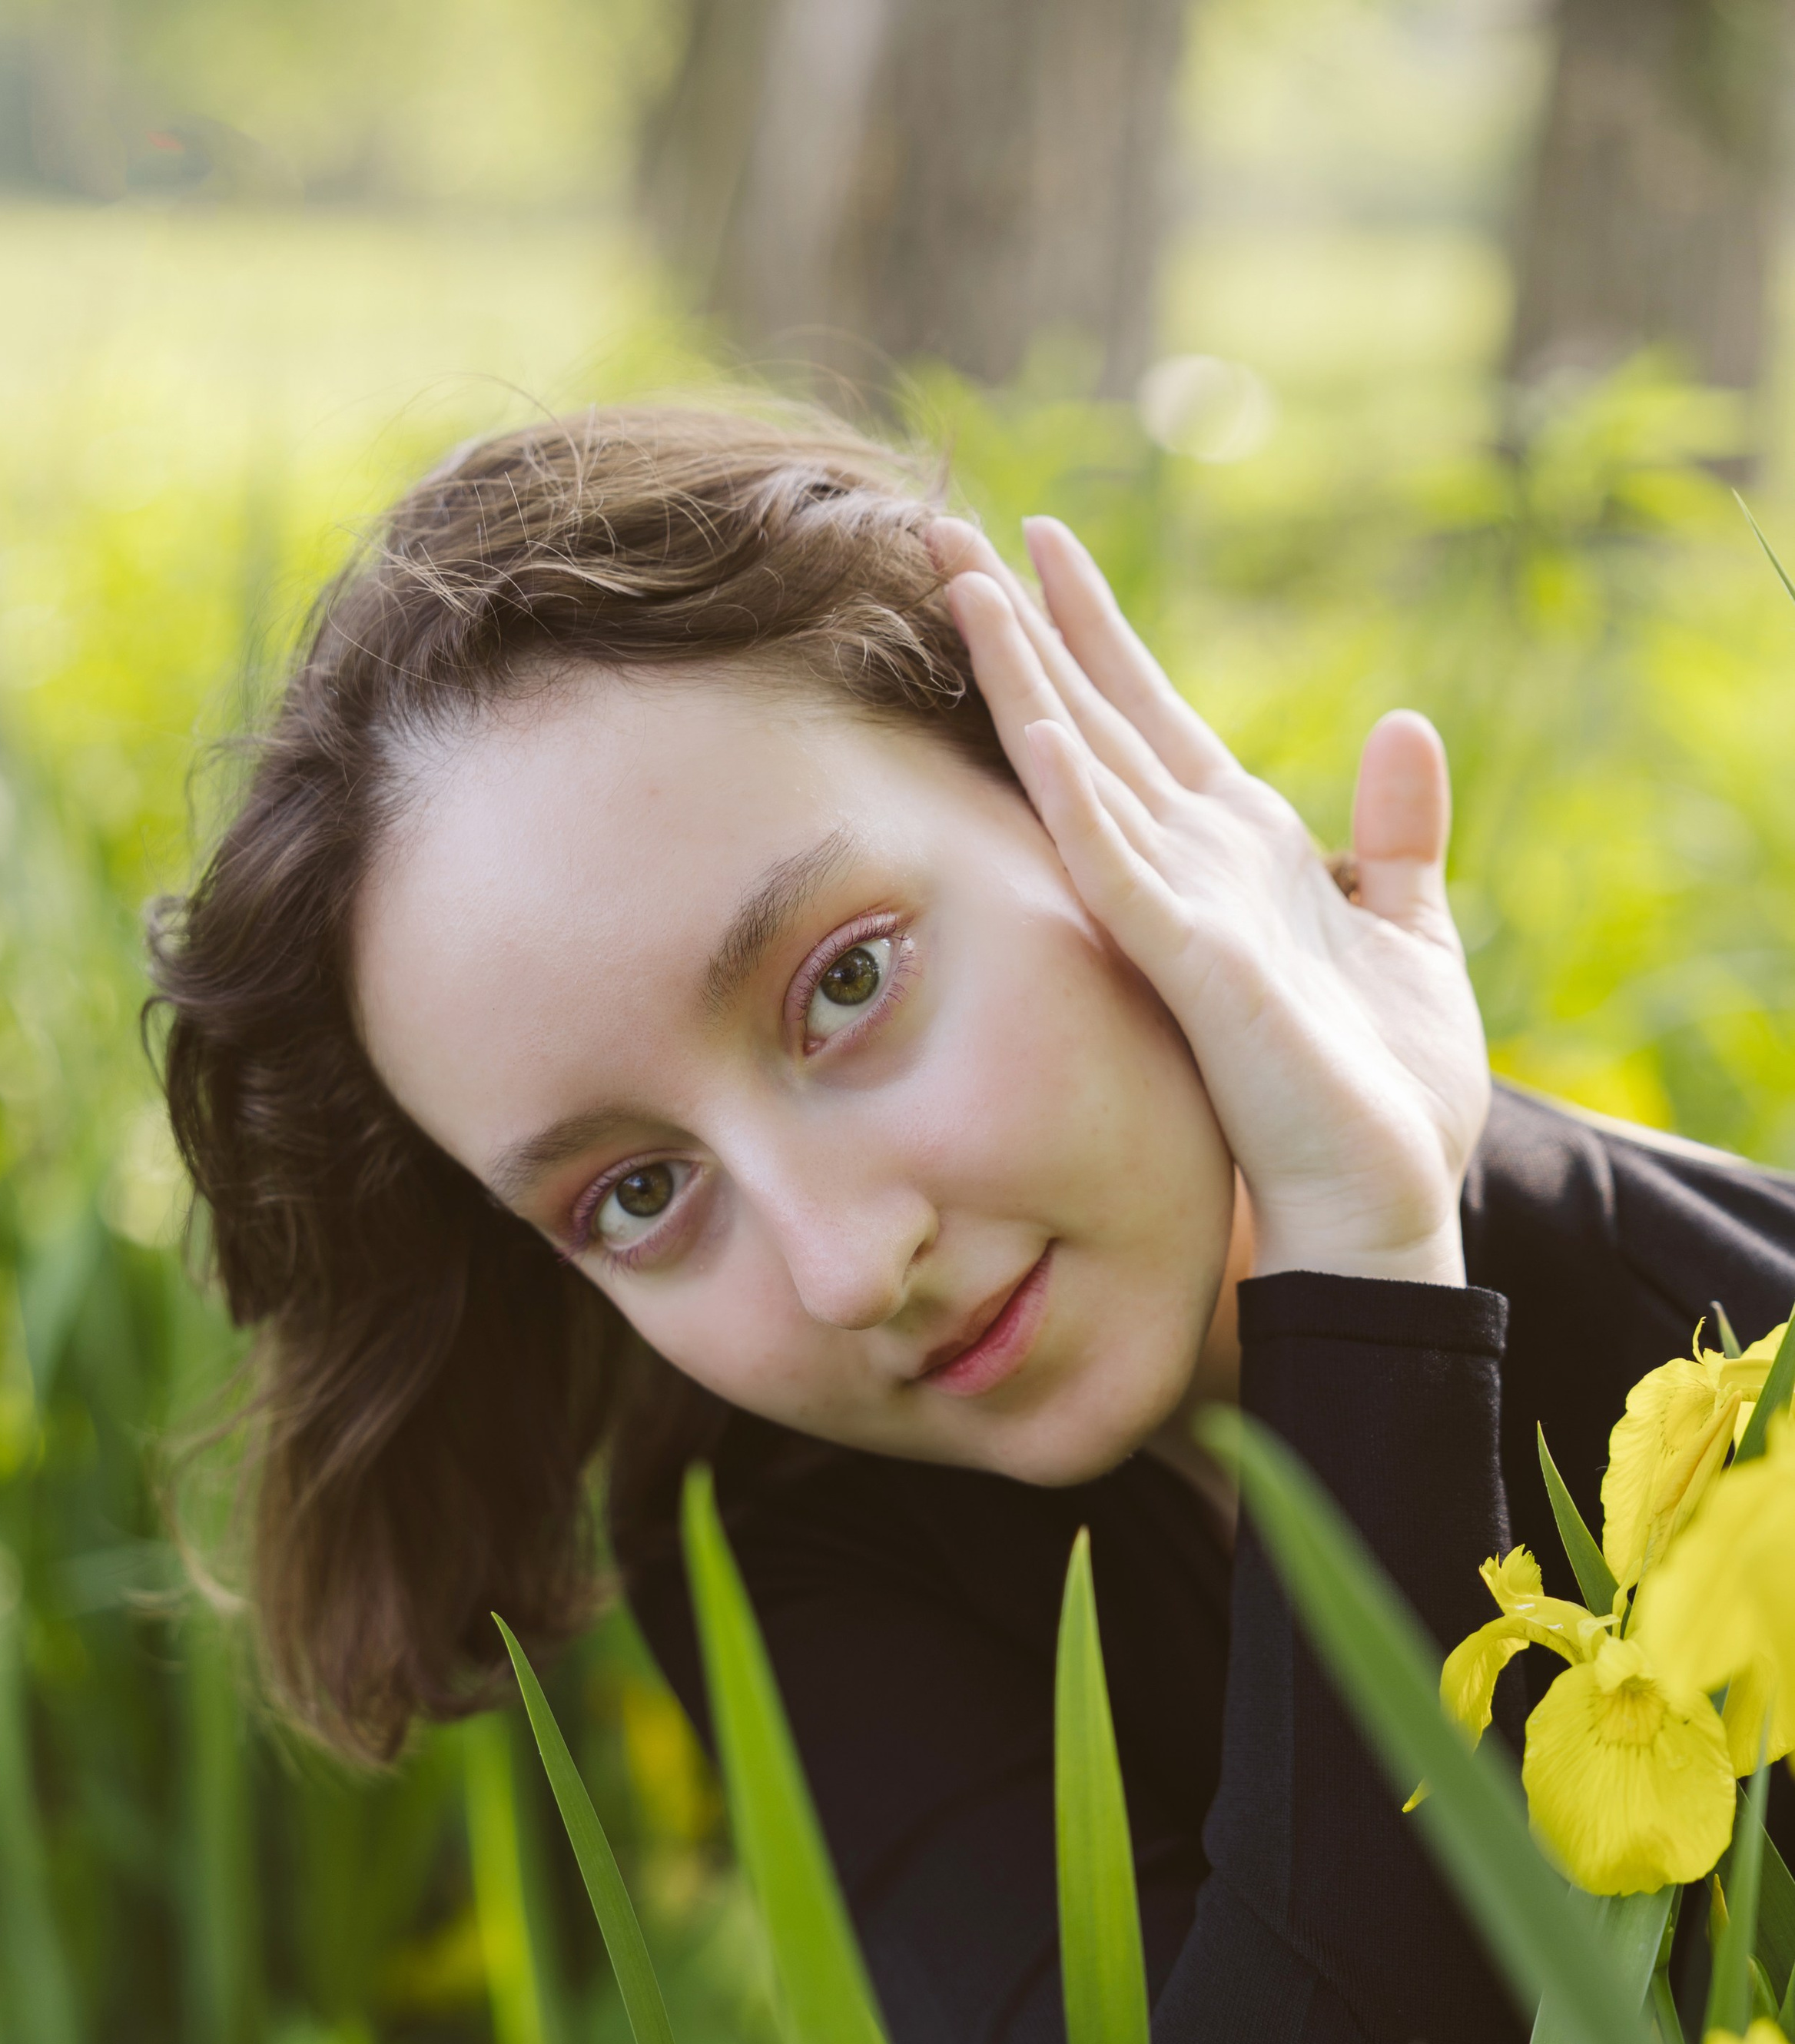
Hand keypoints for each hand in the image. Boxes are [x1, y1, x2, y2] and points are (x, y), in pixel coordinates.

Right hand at [933, 515, 1490, 1287]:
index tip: (1042, 543)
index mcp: (1237, 854)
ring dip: (1023, 676)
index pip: (1146, 718)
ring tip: (964, 580)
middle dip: (1021, 624)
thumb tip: (1400, 723)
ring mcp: (1179, 915)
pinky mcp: (1191, 966)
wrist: (1385, 1202)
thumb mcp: (1411, 930)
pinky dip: (1076, 799)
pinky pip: (1117, 869)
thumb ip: (1399, 830)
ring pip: (1080, 771)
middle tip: (946, 527)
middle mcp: (1190, 871)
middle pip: (1087, 719)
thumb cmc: (1386, 1096)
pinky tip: (1037, 726)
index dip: (1091, 630)